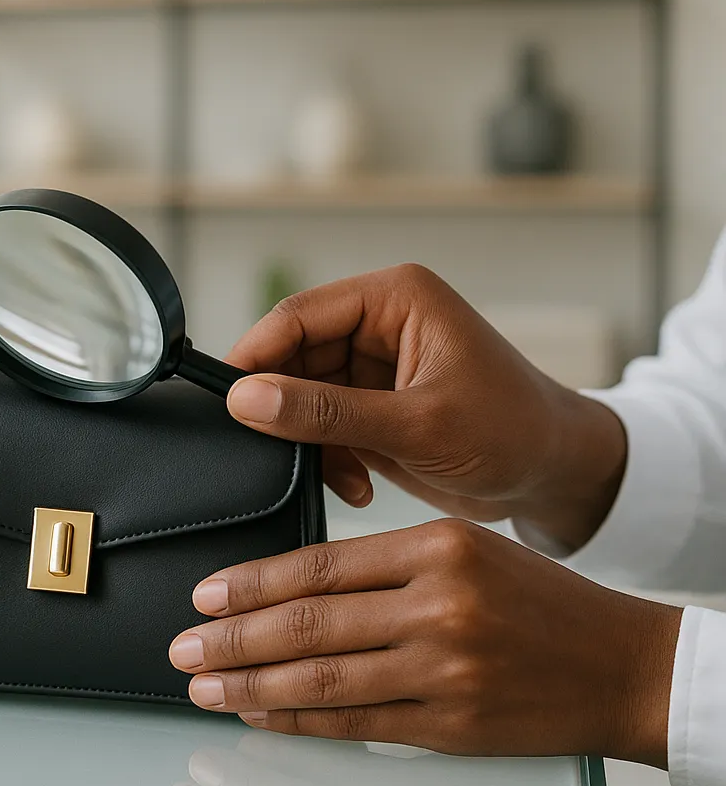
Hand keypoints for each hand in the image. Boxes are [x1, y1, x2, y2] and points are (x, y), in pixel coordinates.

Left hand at [167, 519, 681, 765]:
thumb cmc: (539, 602)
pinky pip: (356, 723)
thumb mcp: (466, 549)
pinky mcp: (453, 724)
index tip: (205, 596)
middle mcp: (437, 606)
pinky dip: (301, 721)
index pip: (320, 565)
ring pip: (323, 677)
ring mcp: (445, 669)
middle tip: (183, 646)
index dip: (252, 584)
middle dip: (233, 639)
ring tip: (204, 686)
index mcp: (436, 548)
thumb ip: (384, 564)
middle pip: (308, 623)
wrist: (623, 664)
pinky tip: (263, 716)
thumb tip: (288, 583)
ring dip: (252, 686)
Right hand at [224, 263, 625, 552]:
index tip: (225, 404)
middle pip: (291, 357)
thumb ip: (326, 413)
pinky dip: (327, 459)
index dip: (254, 357)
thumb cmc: (513, 434)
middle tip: (275, 452)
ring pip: (299, 397)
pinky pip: (320, 427)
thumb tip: (245, 400)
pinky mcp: (372, 406)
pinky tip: (354, 485)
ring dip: (308, 442)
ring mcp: (374, 367)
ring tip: (337, 476)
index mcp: (394, 299)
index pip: (296, 317)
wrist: (559, 478)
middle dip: (283, 410)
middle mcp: (378, 324)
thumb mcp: (416, 426)